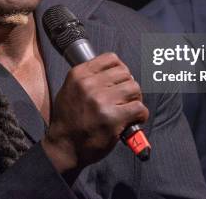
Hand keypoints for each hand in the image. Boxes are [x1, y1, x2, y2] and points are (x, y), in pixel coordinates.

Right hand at [41, 53, 148, 176]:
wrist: (64, 148)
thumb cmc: (68, 120)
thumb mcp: (69, 89)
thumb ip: (89, 78)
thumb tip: (115, 71)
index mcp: (79, 75)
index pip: (111, 59)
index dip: (120, 69)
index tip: (120, 80)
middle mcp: (89, 85)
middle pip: (125, 73)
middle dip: (128, 85)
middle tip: (125, 98)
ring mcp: (101, 101)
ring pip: (134, 88)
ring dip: (135, 99)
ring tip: (128, 109)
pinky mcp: (112, 118)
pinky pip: (139, 107)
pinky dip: (141, 115)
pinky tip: (133, 119)